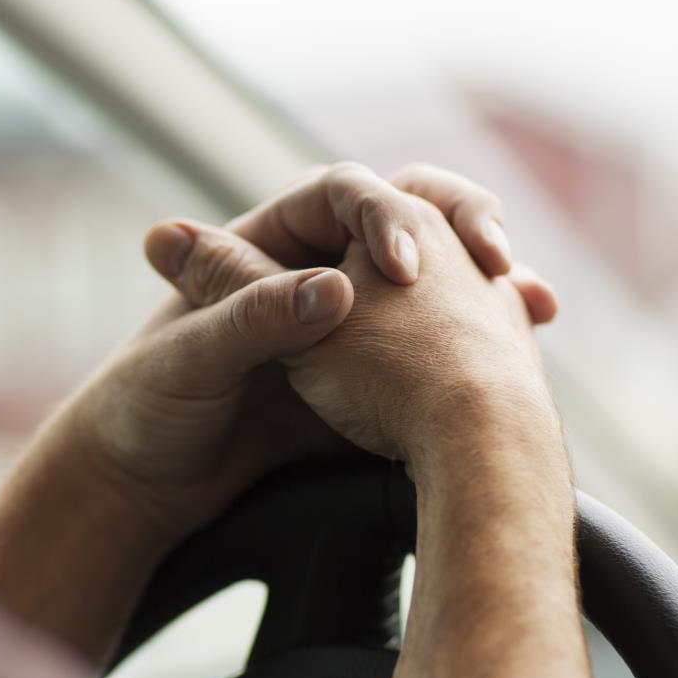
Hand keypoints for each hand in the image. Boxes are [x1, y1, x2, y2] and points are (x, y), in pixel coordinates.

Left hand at [39, 163, 556, 542]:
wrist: (148, 485)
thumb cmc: (150, 410)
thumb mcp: (195, 360)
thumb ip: (254, 318)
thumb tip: (330, 287)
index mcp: (262, 246)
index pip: (341, 193)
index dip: (377, 214)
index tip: (400, 265)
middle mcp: (311, 273)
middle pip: (403, 223)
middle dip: (459, 230)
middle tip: (494, 260)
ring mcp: (346, 323)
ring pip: (432, 282)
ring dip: (484, 286)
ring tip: (529, 303)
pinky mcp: (365, 379)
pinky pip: (437, 348)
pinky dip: (480, 350)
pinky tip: (516, 354)